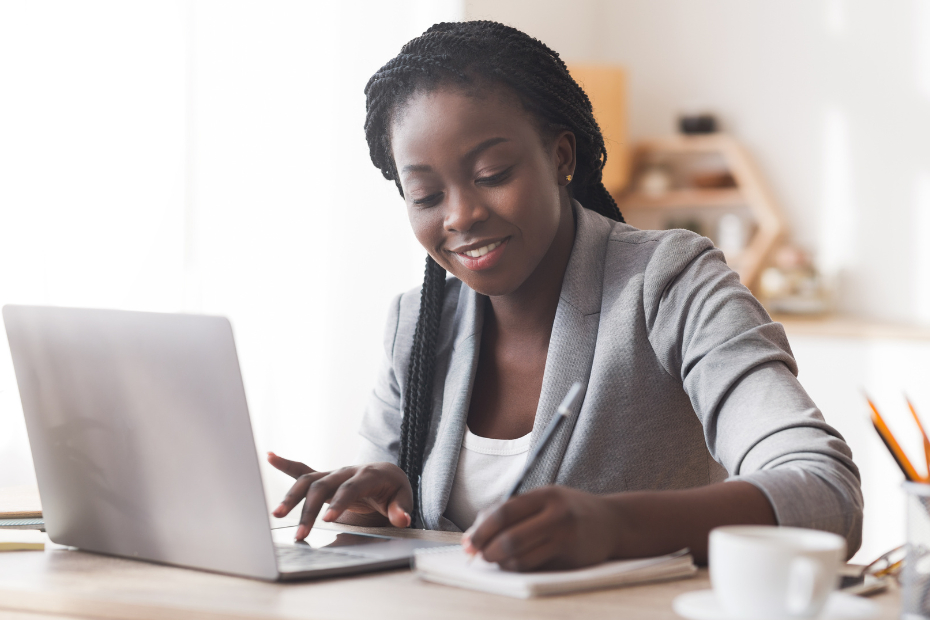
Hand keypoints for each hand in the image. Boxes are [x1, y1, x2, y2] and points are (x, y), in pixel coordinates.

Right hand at [267, 452, 412, 540]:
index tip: (328, 520)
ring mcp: (333, 473)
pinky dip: (286, 464)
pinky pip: (302, 469)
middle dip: (310, 510)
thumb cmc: (394, 489)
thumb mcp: (403, 498)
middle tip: (301, 534)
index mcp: (367, 475)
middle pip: (323, 487)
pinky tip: (270, 457)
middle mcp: (346, 471)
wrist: (387, 473)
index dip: (340, 502)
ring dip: (291, 497)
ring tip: (276, 514)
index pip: (350, 489)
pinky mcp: (324, 477)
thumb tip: (403, 519)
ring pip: (308, 481)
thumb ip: (402, 508)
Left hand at [461, 485, 618, 571]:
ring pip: (520, 556)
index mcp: (545, 494)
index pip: (504, 511)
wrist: (613, 522)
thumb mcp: (544, 500)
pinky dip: (517, 567)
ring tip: (496, 559)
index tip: (469, 541)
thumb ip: (513, 511)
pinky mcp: (570, 556)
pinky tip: (514, 563)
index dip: (481, 529)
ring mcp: (565, 536)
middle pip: (509, 537)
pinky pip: (534, 566)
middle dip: (487, 549)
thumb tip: (474, 531)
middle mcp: (556, 513)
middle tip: (478, 554)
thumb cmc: (570, 510)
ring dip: (500, 562)